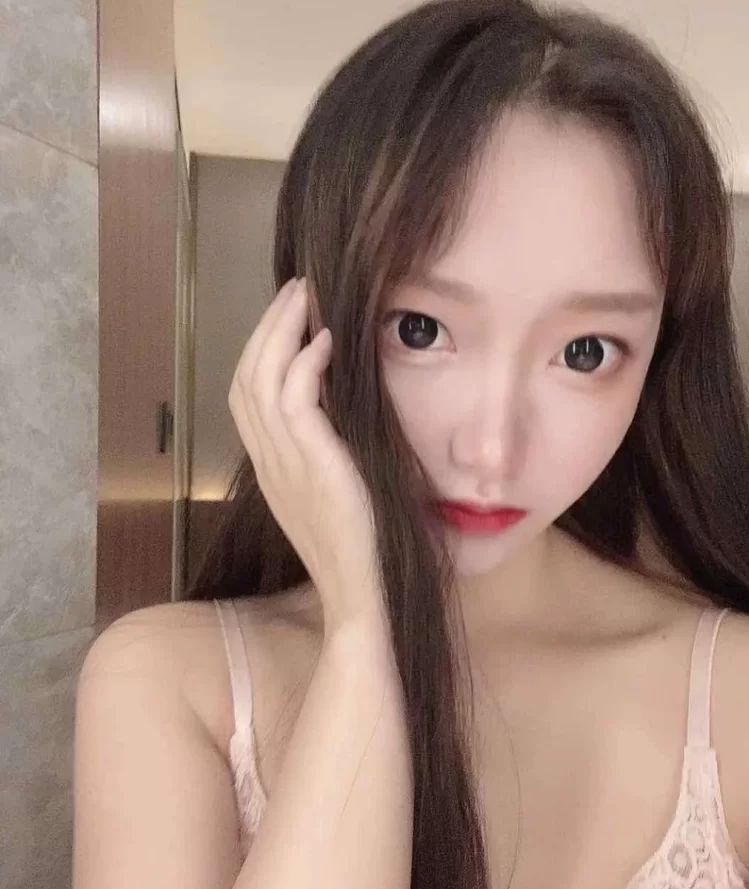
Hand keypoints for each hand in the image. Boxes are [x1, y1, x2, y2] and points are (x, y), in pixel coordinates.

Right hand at [228, 277, 384, 634]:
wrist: (363, 598)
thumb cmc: (363, 550)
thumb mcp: (338, 494)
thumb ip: (330, 455)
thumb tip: (346, 410)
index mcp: (272, 469)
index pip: (247, 396)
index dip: (261, 351)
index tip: (290, 319)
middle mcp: (268, 463)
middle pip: (244, 379)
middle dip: (266, 328)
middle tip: (294, 291)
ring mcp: (283, 465)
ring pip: (258, 381)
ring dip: (280, 331)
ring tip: (304, 298)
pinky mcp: (311, 466)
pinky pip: (293, 400)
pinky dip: (303, 363)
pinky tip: (325, 341)